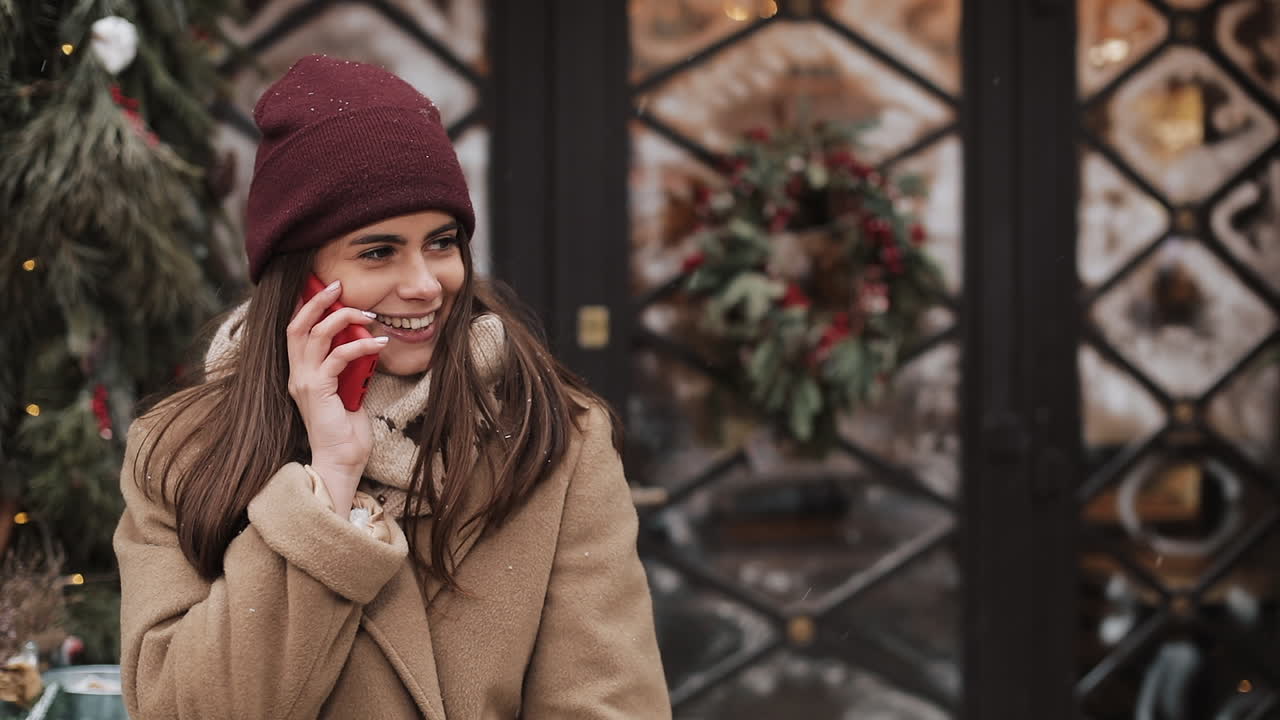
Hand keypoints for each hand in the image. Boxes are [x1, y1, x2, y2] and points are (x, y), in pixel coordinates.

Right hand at [285, 279, 386, 515]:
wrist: (341, 461)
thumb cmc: (346, 430)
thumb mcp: (348, 390)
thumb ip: (349, 367)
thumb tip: (365, 341)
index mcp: (301, 373)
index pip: (296, 331)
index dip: (307, 306)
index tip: (328, 288)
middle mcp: (296, 374)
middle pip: (297, 325)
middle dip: (317, 301)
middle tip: (338, 284)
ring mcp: (304, 382)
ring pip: (315, 336)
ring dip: (342, 318)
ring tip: (367, 313)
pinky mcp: (319, 391)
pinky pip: (337, 358)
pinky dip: (359, 346)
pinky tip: (378, 342)